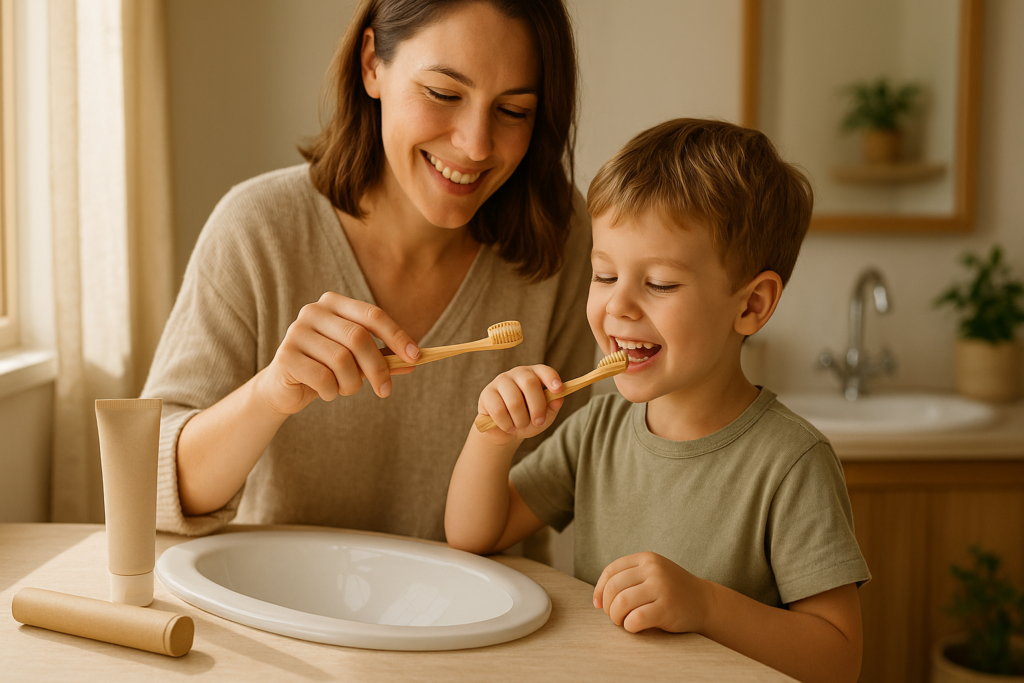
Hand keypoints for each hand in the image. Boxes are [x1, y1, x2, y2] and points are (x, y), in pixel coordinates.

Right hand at [255, 292, 418, 415]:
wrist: (285, 388)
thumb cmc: (327, 368)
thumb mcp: (358, 361)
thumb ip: (384, 358)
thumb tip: (415, 361)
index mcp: (334, 303)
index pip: (373, 315)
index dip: (397, 336)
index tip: (416, 357)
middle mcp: (313, 311)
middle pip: (358, 337)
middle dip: (378, 368)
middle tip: (386, 390)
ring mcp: (296, 331)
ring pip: (341, 360)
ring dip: (351, 384)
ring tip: (345, 389)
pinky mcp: (286, 356)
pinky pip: (323, 378)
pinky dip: (332, 392)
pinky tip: (327, 392)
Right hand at [476, 365, 564, 443]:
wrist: (504, 431)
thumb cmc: (527, 419)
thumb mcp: (544, 416)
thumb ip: (552, 407)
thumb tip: (558, 398)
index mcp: (534, 375)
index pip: (544, 371)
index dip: (551, 379)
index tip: (558, 390)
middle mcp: (517, 373)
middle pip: (529, 383)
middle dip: (537, 407)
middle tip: (538, 422)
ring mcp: (500, 381)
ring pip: (514, 401)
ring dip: (521, 420)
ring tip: (520, 425)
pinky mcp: (486, 393)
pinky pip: (498, 411)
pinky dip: (507, 424)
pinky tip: (508, 426)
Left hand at [593, 552, 710, 633]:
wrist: (705, 602)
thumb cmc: (672, 592)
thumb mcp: (653, 574)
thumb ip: (629, 578)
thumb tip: (597, 599)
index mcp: (646, 559)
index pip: (611, 571)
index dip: (599, 590)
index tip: (598, 605)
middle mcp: (653, 569)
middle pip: (614, 588)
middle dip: (608, 606)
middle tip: (614, 617)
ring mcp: (661, 587)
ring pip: (621, 602)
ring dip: (616, 617)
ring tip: (623, 622)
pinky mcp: (667, 607)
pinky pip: (636, 618)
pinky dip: (629, 626)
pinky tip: (635, 627)